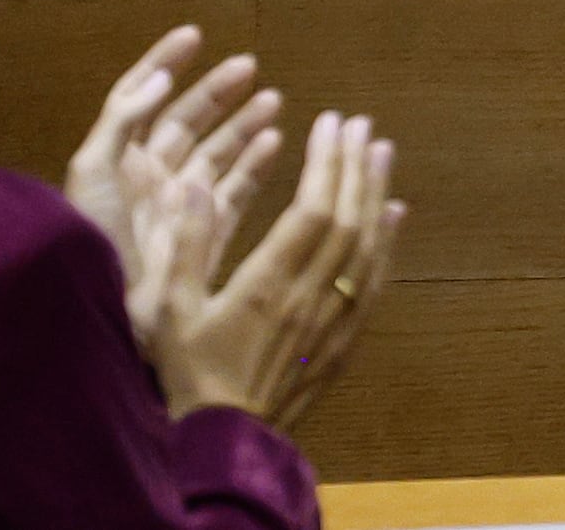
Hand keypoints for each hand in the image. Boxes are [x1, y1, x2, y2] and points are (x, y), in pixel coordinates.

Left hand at [65, 27, 285, 343]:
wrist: (105, 319)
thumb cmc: (94, 242)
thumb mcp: (95, 174)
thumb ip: (122, 119)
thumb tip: (161, 77)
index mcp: (118, 162)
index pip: (139, 100)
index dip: (163, 65)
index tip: (195, 36)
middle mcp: (149, 180)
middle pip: (185, 123)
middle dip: (217, 93)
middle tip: (250, 67)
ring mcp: (179, 208)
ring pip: (216, 155)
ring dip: (242, 125)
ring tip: (273, 101)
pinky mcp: (203, 237)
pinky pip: (234, 193)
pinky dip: (254, 166)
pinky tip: (276, 143)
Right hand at [143, 108, 403, 429]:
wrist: (225, 441)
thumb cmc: (190, 375)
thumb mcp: (170, 311)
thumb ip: (186, 247)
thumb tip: (196, 185)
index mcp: (266, 286)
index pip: (311, 210)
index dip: (326, 163)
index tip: (331, 123)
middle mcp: (308, 298)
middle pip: (345, 220)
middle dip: (354, 166)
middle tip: (362, 124)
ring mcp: (331, 321)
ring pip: (366, 247)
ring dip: (376, 195)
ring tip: (381, 152)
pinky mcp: (343, 343)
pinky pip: (374, 284)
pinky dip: (388, 244)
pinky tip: (394, 215)